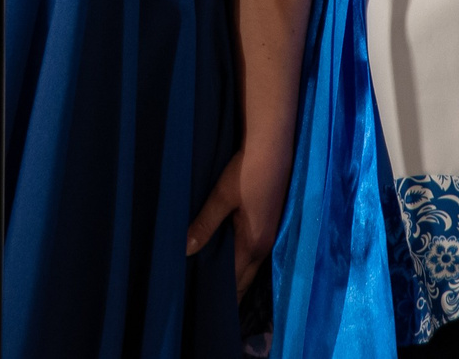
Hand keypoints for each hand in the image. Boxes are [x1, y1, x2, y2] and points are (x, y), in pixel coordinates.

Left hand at [186, 143, 291, 292]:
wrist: (273, 146)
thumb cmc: (246, 171)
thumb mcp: (222, 196)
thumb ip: (204, 224)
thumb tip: (185, 250)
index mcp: (253, 243)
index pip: (236, 283)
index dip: (223, 298)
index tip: (209, 311)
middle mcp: (266, 245)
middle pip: (247, 279)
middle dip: (231, 293)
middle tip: (210, 305)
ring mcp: (272, 234)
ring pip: (253, 266)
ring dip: (238, 277)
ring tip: (219, 288)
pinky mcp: (273, 222)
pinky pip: (257, 252)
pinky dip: (244, 261)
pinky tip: (233, 259)